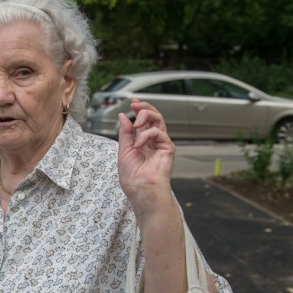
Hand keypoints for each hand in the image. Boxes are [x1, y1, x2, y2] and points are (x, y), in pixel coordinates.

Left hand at [117, 98, 175, 216]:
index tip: (132, 103)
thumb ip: (125, 133)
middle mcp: (154, 141)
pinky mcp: (168, 148)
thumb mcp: (124, 150)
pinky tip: (139, 144)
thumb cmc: (132, 176)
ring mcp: (161, 144)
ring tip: (136, 124)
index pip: (144, 121)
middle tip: (135, 105)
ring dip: (145, 116)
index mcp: (143, 142)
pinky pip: (158, 132)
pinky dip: (146, 135)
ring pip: (159, 120)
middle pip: (154, 117)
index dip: (140, 109)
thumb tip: (124, 116)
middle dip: (144, 108)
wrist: (140, 189)